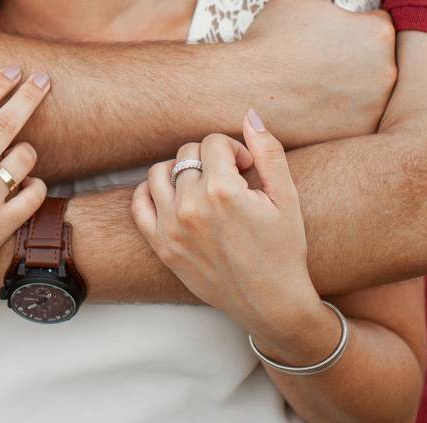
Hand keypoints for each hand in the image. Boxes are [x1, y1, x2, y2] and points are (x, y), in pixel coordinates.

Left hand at [131, 110, 324, 339]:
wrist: (268, 302)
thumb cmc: (283, 250)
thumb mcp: (287, 198)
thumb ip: (269, 152)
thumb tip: (250, 116)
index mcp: (222, 192)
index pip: (213, 143)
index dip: (234, 151)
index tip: (248, 171)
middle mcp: (190, 208)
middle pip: (187, 154)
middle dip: (210, 160)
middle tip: (230, 183)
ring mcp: (171, 228)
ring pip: (159, 173)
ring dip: (180, 172)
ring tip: (202, 187)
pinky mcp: (161, 246)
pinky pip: (139, 203)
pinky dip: (151, 192)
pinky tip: (174, 198)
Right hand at [245, 0, 395, 144]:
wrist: (239, 90)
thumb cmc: (268, 43)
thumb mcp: (303, 0)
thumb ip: (331, 2)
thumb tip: (333, 6)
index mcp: (378, 33)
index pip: (375, 29)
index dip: (348, 33)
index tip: (327, 42)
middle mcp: (385, 73)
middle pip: (376, 65)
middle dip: (352, 64)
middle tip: (318, 69)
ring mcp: (371, 110)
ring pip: (366, 97)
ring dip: (347, 93)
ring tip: (312, 90)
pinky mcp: (352, 137)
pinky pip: (351, 124)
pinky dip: (335, 119)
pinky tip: (310, 110)